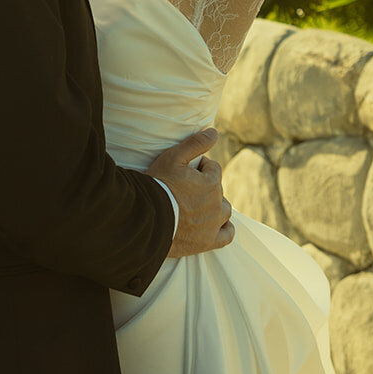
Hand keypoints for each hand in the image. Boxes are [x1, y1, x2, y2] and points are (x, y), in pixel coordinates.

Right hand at [150, 127, 233, 257]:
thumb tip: (214, 132)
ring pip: (224, 210)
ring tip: (196, 205)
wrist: (145, 219)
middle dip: (205, 186)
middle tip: (185, 188)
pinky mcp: (208, 241)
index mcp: (211, 183)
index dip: (199, 167)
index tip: (184, 172)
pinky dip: (225, 228)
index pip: (212, 168)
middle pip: (217, 190)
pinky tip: (215, 224)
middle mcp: (217, 204)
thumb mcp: (173, 158)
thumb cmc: (158, 186)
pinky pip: (227, 235)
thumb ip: (195, 144)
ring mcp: (214, 225)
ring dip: (215, 205)